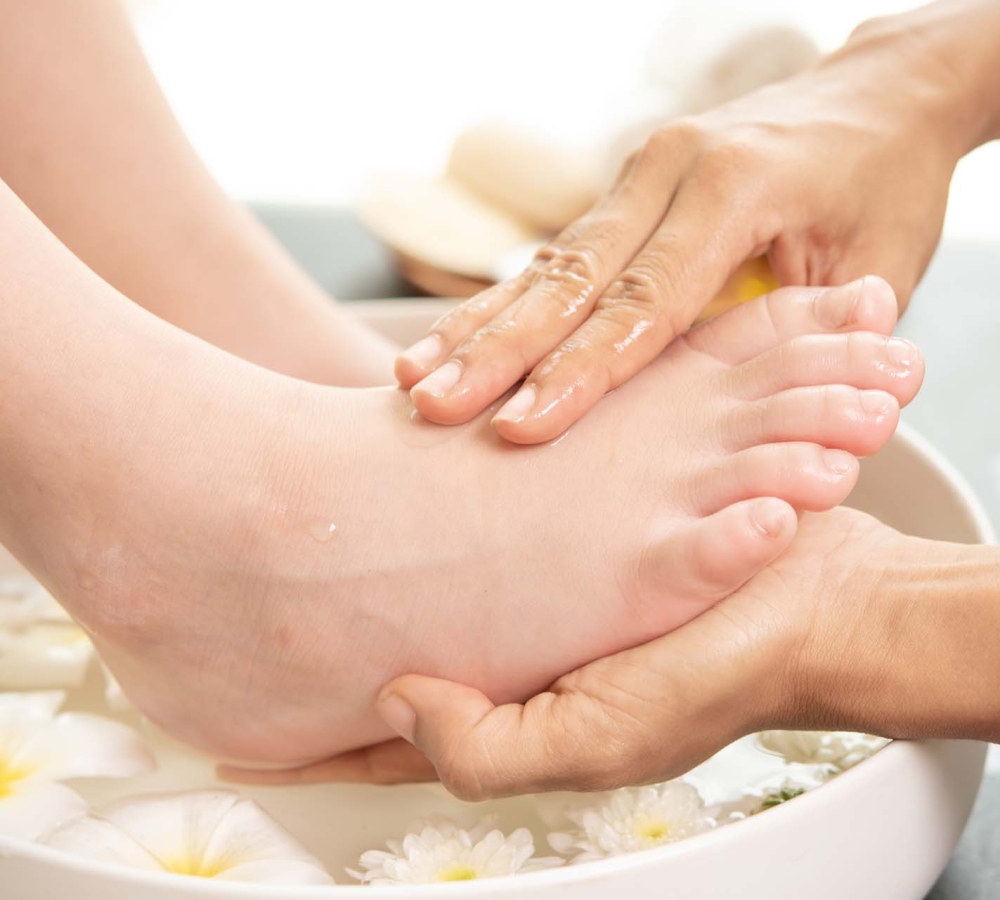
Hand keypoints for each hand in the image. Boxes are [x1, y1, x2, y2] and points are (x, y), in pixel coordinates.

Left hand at [220, 509, 922, 794]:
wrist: (810, 604)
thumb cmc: (718, 681)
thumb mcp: (602, 740)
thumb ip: (486, 745)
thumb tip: (388, 701)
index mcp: (504, 718)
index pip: (378, 748)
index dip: (302, 752)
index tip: (224, 743)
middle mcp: (503, 662)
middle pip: (385, 666)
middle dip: (317, 657)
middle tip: (242, 626)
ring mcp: (526, 606)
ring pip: (421, 602)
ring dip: (365, 587)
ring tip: (299, 559)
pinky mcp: (554, 552)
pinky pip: (470, 545)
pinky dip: (428, 537)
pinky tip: (395, 502)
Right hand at [395, 5, 987, 443]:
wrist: (875, 97)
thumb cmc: (884, 181)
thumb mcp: (883, 252)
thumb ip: (823, 327)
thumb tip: (774, 404)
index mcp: (733, 188)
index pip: (644, 298)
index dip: (582, 369)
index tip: (524, 426)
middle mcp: (668, 172)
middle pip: (570, 278)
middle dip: (499, 351)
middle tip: (436, 408)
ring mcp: (637, 178)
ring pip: (544, 265)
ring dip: (478, 329)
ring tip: (413, 383)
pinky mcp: (621, 198)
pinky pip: (550, 258)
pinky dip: (496, 307)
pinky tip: (447, 345)